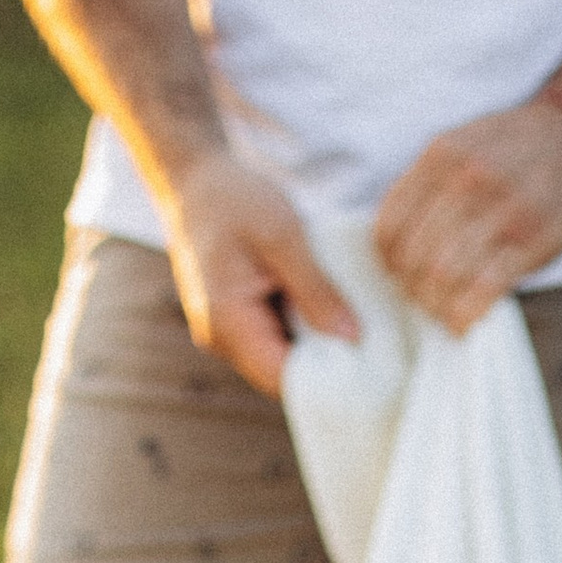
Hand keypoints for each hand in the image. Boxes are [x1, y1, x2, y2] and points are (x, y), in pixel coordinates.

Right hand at [166, 151, 358, 393]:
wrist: (196, 182)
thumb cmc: (235, 201)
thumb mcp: (284, 238)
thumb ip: (316, 291)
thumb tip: (351, 337)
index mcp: (226, 324)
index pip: (280, 378)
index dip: (322, 380)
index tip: (364, 364)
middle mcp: (220, 339)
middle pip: (279, 374)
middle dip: (320, 363)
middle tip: (366, 342)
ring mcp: (223, 332)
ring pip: (277, 357)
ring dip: (310, 344)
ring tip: (346, 321)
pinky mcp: (232, 320)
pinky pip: (270, 337)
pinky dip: (297, 327)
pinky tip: (321, 308)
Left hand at [373, 96, 561, 332]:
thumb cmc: (519, 147)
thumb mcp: (464, 143)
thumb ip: (428, 183)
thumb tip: (394, 240)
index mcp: (442, 156)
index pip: (391, 224)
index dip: (387, 261)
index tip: (396, 273)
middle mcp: (466, 180)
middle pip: (414, 256)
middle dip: (411, 287)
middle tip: (420, 297)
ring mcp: (500, 211)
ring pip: (443, 276)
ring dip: (436, 304)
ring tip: (441, 309)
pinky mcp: (529, 241)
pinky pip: (483, 289)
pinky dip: (465, 314)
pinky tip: (463, 321)